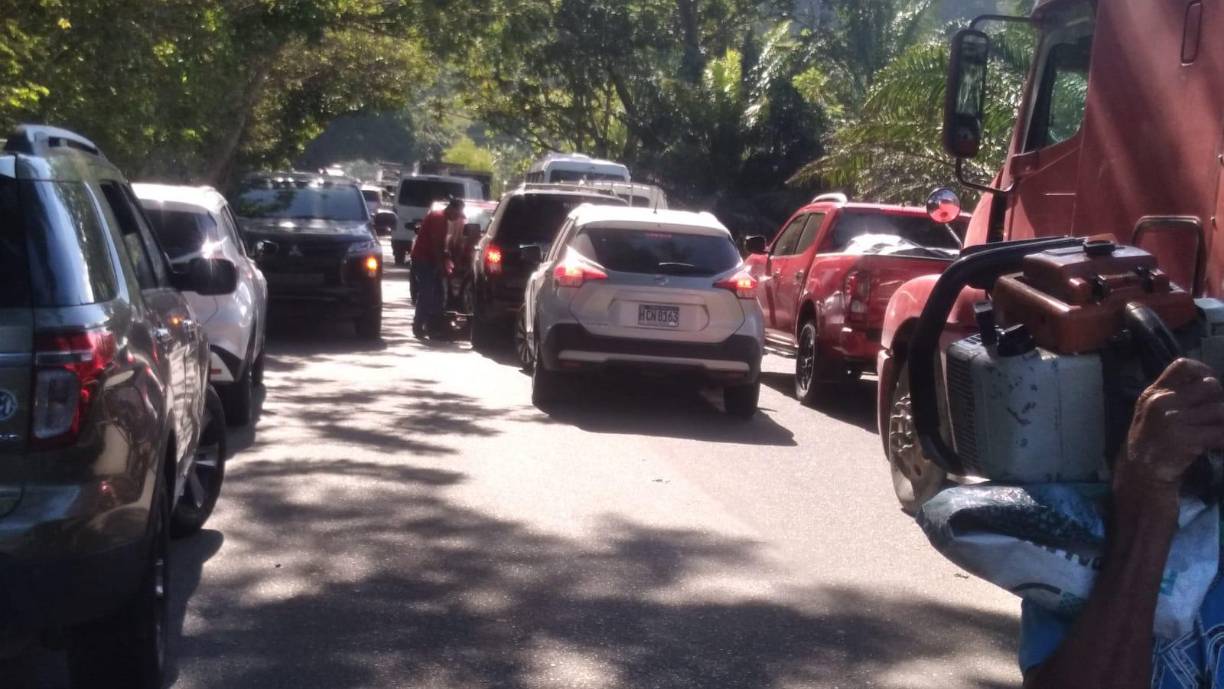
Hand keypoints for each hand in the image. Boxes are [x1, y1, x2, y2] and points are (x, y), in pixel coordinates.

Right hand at [1119, 358, 1223, 489]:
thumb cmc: (1150, 439)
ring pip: (1220, 410)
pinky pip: (1220, 433)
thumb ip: (1172, 394)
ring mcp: (1175, 421)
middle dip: (1218, 399)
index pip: (1183, 366)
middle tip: (1213, 414)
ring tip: (1214, 430)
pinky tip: (1217, 444)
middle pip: (1210, 386)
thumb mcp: (1151, 409)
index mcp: (1155, 392)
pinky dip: (1223, 439)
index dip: (1204, 370)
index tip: (1210, 386)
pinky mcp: (1187, 440)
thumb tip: (1210, 384)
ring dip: (1222, 422)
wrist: (1140, 473)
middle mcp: (1163, 402)